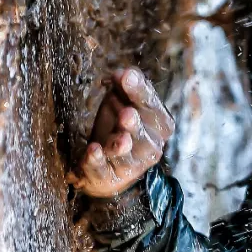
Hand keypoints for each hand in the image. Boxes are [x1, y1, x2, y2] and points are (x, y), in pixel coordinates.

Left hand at [68, 67, 174, 197]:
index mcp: (158, 125)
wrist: (109, 165)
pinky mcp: (107, 177)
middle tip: (127, 114)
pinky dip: (96, 161)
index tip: (127, 76)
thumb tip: (123, 73)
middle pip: (143, 136)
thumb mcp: (122, 101)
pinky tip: (93, 150)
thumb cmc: (118, 125)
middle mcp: (149, 147)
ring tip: (119, 139)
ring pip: (126, 156)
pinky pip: (102, 170)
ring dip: (120, 146)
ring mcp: (129, 165)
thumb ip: (124, 85)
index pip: (153, 107)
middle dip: (135, 125)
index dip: (140, 92)